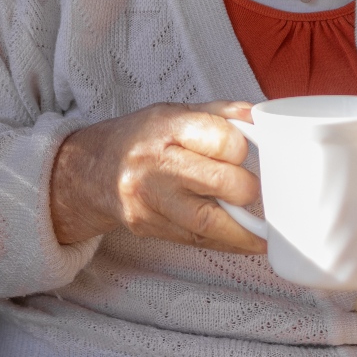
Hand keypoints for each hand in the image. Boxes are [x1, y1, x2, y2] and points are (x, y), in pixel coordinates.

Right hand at [48, 101, 263, 251]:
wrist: (91, 170)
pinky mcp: (148, 226)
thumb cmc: (139, 140)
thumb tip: (257, 116)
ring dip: (245, 230)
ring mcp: (150, 199)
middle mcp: (155, 163)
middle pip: (220, 181)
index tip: (242, 152)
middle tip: (252, 189)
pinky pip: (196, 240)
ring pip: (209, 221)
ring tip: (265, 233)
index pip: (221, 138)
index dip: (240, 147)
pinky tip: (245, 241)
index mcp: (165, 127)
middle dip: (247, 189)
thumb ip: (218, 114)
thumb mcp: (173, 113)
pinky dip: (227, 242)